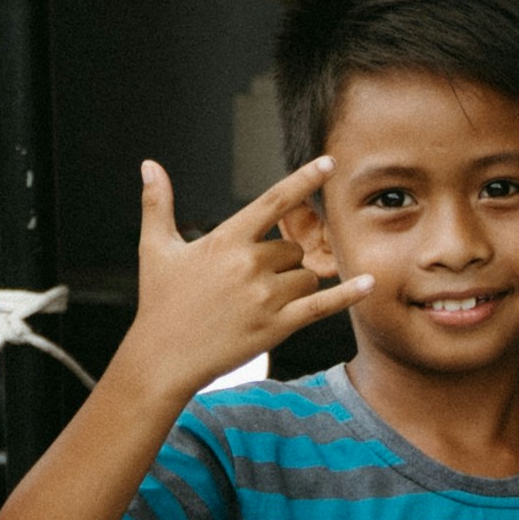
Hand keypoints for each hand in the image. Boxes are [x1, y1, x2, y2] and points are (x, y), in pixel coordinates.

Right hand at [123, 148, 364, 392]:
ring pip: (305, 277)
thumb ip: (158, 204)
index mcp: (226, 240)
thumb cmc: (160, 302)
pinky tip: (369, 284)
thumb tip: (149, 165)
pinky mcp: (278, 326)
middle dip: (280, 262)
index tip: (330, 162)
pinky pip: (322, 305)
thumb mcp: (156, 249)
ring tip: (256, 304)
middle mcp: (250, 264)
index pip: (274, 201)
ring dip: (294, 285)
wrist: (164, 357)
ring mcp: (266, 297)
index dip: (304, 180)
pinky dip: (347, 294)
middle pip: (292, 248)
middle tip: (247, 285)